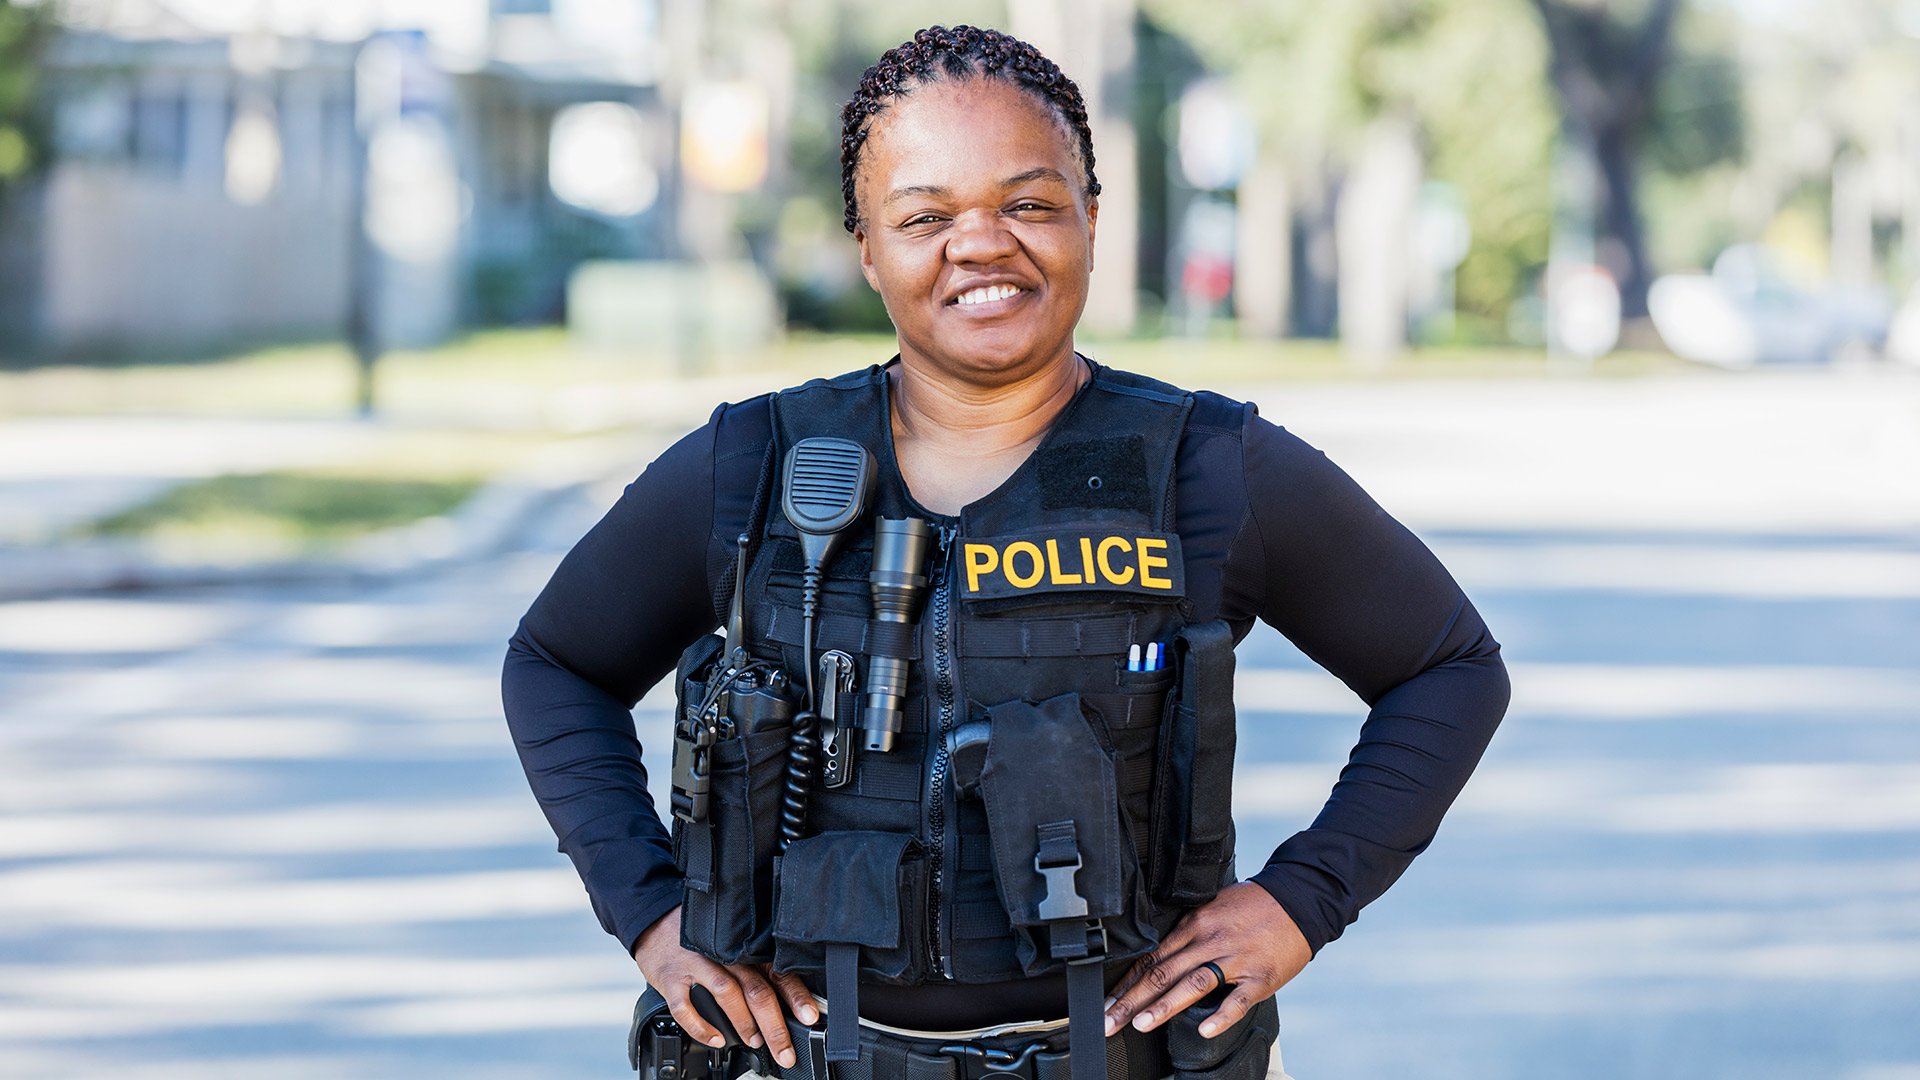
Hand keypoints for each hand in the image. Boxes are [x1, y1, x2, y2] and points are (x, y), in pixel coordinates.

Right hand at [632, 906, 818, 1068]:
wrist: (654, 921)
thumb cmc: (699, 937)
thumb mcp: (731, 943)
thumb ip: (754, 965)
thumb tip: (786, 1000)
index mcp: (743, 947)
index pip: (777, 971)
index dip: (795, 995)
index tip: (810, 1017)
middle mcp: (723, 953)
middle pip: (756, 989)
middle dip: (774, 1025)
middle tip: (785, 1051)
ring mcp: (696, 964)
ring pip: (727, 994)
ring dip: (744, 1023)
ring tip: (755, 1041)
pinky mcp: (670, 977)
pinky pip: (686, 1007)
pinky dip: (701, 1027)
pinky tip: (715, 1039)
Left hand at [1102, 882, 1310, 1038]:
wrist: (1299, 899)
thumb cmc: (1253, 906)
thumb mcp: (1211, 906)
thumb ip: (1186, 931)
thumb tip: (1156, 955)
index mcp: (1194, 924)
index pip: (1151, 957)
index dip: (1125, 983)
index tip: (1106, 1003)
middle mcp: (1209, 940)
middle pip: (1162, 972)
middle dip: (1131, 1000)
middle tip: (1108, 1021)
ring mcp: (1235, 959)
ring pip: (1192, 984)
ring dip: (1164, 1006)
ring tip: (1141, 1025)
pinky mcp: (1260, 977)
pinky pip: (1237, 999)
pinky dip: (1221, 1016)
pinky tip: (1205, 1029)